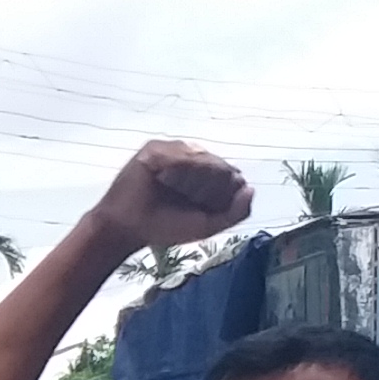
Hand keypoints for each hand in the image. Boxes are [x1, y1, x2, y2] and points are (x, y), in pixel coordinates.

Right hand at [89, 141, 254, 250]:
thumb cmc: (164, 227)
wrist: (128, 229)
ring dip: (191, 183)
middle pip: (221, 167)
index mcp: (207, 175)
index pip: (231, 175)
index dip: (220, 195)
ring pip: (203, 160)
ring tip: (170, 191)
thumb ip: (235, 212)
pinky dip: (177, 172)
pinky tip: (163, 181)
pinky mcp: (155, 150)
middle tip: (183, 201)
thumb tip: (250, 189)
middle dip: (206, 190)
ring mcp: (174, 152)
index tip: (199, 208)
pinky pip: (179, 156)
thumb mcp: (207, 225)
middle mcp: (193, 159)